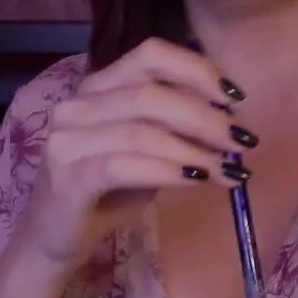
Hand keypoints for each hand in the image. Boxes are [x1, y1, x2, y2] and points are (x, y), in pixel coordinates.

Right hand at [16, 37, 254, 274]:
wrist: (56, 241)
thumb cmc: (105, 195)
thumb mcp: (147, 154)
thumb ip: (176, 130)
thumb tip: (230, 123)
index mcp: (98, 87)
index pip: (150, 55)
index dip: (197, 69)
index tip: (235, 97)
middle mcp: (77, 104)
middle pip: (151, 93)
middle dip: (205, 116)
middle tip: (241, 140)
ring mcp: (67, 138)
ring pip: (141, 130)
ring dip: (194, 149)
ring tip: (228, 169)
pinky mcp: (67, 176)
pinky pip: (124, 164)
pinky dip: (168, 170)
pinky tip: (197, 180)